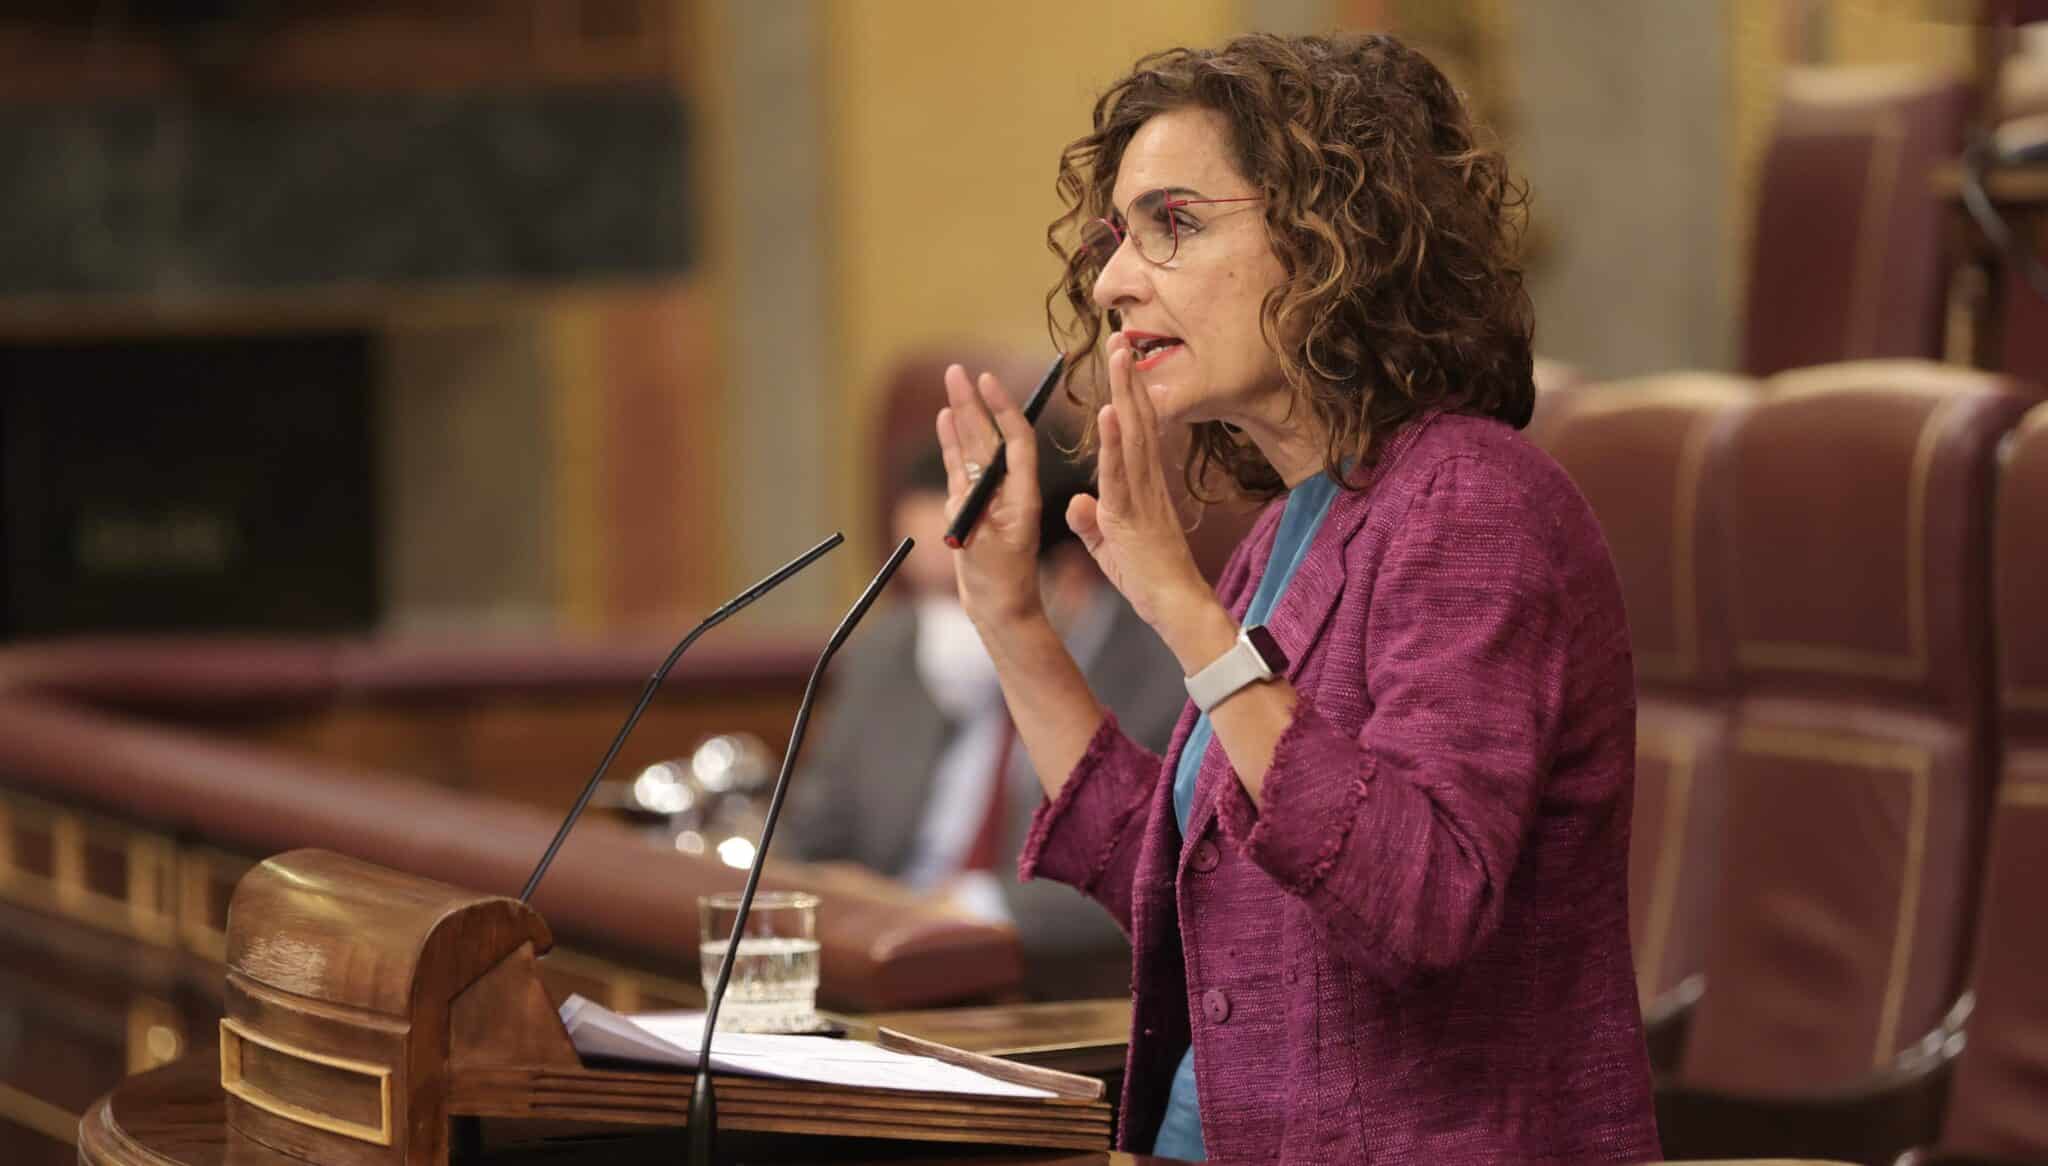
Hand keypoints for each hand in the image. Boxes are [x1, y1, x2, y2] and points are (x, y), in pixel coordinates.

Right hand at [936, 363, 1043, 626]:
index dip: (1002, 409)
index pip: (1016, 441)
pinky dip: (952, 444)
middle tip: (958, 371)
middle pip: (990, 437)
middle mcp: (1006, 489)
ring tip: (952, 384)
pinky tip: (945, 420)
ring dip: (963, 416)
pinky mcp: (971, 507)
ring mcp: (988, 497)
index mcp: (1022, 495)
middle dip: (975, 403)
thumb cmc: (1001, 583)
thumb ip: (975, 516)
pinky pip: (960, 468)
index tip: (988, 381)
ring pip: (974, 448)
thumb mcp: (987, 547)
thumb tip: (962, 486)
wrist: (1000, 610)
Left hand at [1066, 335, 1213, 635]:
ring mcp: (1142, 494)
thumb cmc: (1148, 580)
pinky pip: (1121, 472)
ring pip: (1134, 434)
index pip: (1136, 430)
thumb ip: (1092, 523)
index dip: (1129, 393)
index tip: (1122, 360)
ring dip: (1125, 392)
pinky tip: (1112, 411)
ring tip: (1119, 354)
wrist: (1175, 605)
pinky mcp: (1132, 513)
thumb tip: (1076, 503)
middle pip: (1139, 418)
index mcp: (1142, 486)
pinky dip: (1116, 441)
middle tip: (1120, 335)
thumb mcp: (1109, 548)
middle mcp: (1146, 481)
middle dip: (1128, 376)